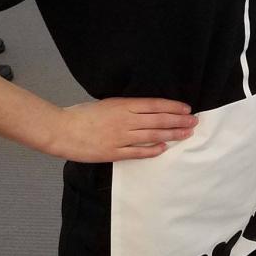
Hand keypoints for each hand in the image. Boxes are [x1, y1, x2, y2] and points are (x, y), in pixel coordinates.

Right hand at [47, 97, 197, 162]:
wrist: (61, 130)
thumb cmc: (82, 114)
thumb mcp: (107, 103)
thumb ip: (126, 106)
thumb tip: (146, 108)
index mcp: (123, 105)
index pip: (155, 105)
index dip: (173, 107)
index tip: (186, 108)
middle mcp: (125, 120)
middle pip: (158, 120)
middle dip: (179, 120)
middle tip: (194, 121)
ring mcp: (120, 137)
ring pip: (152, 136)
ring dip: (172, 134)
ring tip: (186, 133)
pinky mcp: (113, 152)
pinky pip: (137, 152)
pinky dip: (152, 150)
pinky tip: (164, 148)